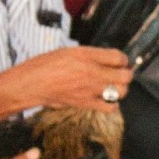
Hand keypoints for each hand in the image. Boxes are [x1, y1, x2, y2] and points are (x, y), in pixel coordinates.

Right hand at [14, 46, 133, 111]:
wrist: (32, 83)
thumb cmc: (45, 65)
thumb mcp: (69, 51)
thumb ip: (90, 55)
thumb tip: (106, 60)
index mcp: (87, 55)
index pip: (119, 56)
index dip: (123, 59)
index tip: (120, 61)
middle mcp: (91, 72)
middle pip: (125, 75)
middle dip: (126, 74)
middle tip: (121, 74)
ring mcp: (90, 89)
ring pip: (121, 92)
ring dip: (121, 89)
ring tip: (114, 87)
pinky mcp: (85, 103)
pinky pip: (109, 107)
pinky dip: (112, 105)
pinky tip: (107, 100)